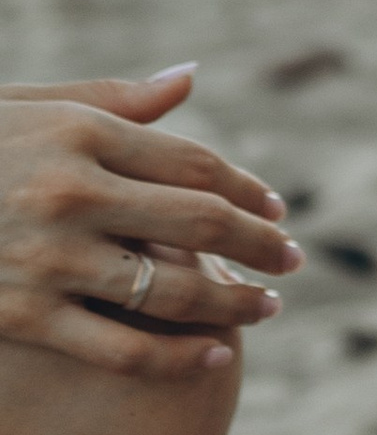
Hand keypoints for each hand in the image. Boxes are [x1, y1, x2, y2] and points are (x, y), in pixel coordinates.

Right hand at [0, 68, 301, 372]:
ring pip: (172, 288)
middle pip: (200, 221)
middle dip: (259, 245)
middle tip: (292, 260)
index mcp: (77, 132)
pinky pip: (123, 346)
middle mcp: (69, 192)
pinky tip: (214, 356)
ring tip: (265, 307)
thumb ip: (113, 100)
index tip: (275, 210)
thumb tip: (191, 78)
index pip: (194, 163)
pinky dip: (179, 355)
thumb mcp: (27, 107)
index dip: (246, 189)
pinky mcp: (23, 316)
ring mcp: (47, 258)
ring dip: (234, 301)